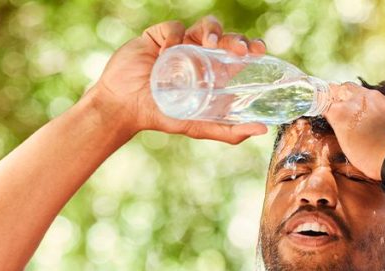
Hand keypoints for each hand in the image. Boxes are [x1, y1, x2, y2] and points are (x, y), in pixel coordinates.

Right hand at [86, 16, 268, 143]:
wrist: (123, 107)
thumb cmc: (159, 116)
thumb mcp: (197, 126)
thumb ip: (227, 130)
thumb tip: (262, 130)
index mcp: (210, 71)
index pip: (236, 53)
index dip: (250, 47)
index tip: (258, 51)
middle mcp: (198, 54)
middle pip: (224, 37)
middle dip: (235, 39)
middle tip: (240, 49)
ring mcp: (179, 42)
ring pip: (203, 26)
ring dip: (211, 30)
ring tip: (210, 43)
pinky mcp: (158, 35)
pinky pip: (173, 27)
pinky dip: (174, 36)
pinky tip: (168, 52)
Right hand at [323, 82, 384, 179]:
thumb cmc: (371, 158)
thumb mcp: (346, 146)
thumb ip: (341, 127)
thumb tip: (339, 120)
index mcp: (340, 112)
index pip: (324, 100)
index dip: (324, 104)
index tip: (326, 109)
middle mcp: (357, 99)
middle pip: (344, 88)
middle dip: (342, 95)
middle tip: (344, 107)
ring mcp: (377, 97)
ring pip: (364, 92)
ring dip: (362, 101)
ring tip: (366, 117)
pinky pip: (383, 99)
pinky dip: (380, 107)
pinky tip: (384, 120)